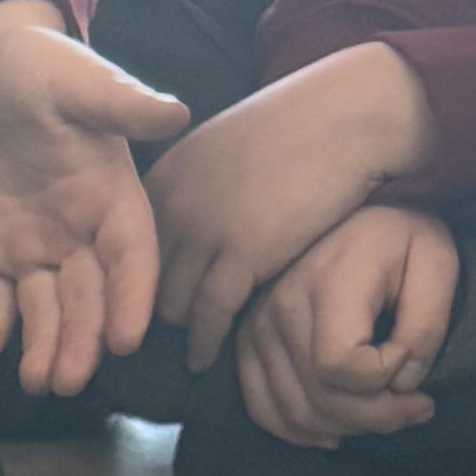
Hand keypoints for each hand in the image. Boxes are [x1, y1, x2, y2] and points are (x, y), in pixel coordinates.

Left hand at [0, 0, 188, 399]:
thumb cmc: (36, 69)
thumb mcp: (76, 80)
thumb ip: (119, 104)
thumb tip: (175, 111)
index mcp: (110, 197)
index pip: (130, 257)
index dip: (131, 298)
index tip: (128, 339)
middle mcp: (77, 233)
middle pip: (89, 297)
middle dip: (83, 339)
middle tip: (72, 380)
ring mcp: (33, 250)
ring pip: (45, 311)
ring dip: (44, 347)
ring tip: (38, 382)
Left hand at [147, 41, 437, 374]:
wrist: (346, 116)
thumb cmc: (297, 127)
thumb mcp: (221, 150)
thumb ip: (194, 191)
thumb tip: (188, 229)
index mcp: (163, 179)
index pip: (129, 248)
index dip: (136, 280)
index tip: (142, 304)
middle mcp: (172, 207)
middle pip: (143, 281)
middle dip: (150, 310)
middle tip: (162, 338)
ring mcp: (204, 232)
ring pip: (171, 305)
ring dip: (180, 330)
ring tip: (188, 349)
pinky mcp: (242, 255)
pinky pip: (208, 316)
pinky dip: (203, 343)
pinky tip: (203, 359)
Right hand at [230, 198, 460, 450]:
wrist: (353, 210)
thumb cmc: (400, 234)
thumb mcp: (436, 262)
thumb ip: (428, 323)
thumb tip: (403, 382)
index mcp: (328, 284)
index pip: (340, 367)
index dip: (384, 379)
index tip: (411, 358)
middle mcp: (280, 309)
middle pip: (318, 398)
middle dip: (376, 418)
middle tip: (415, 410)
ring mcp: (256, 329)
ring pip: (293, 411)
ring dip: (344, 428)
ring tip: (383, 415)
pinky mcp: (246, 343)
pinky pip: (262, 408)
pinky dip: (298, 430)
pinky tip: (335, 428)